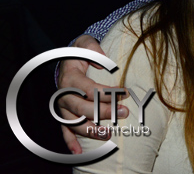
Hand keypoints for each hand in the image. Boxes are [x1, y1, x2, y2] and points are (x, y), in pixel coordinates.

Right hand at [57, 35, 128, 153]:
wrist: (66, 60)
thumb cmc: (79, 53)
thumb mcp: (85, 44)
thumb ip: (93, 49)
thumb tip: (104, 60)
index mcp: (70, 78)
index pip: (89, 89)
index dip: (108, 93)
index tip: (126, 93)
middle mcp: (64, 95)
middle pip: (83, 108)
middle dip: (104, 112)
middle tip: (124, 113)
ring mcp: (63, 108)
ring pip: (74, 123)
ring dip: (91, 130)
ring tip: (109, 134)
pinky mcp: (64, 115)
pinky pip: (64, 131)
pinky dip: (70, 142)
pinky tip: (79, 152)